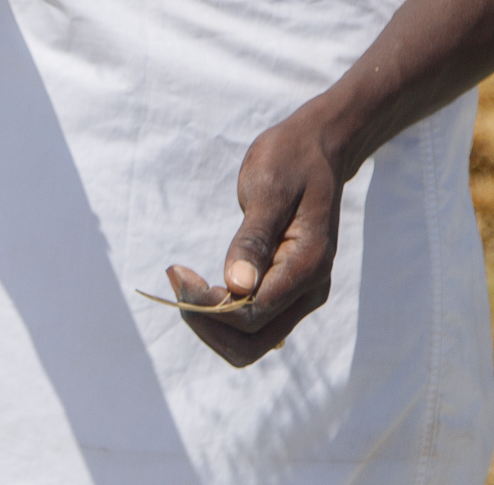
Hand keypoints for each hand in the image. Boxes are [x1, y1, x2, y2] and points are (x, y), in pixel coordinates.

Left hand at [163, 110, 343, 366]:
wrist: (318, 150)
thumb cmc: (290, 161)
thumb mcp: (267, 190)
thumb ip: (253, 239)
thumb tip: (237, 285)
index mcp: (307, 266)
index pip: (251, 315)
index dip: (207, 306)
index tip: (175, 273)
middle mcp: (309, 291)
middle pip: (250, 343)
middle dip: (206, 323)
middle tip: (176, 281)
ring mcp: (300, 295)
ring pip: (251, 341)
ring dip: (211, 323)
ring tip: (183, 281)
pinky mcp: (288, 290)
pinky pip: (253, 323)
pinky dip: (222, 315)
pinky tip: (201, 284)